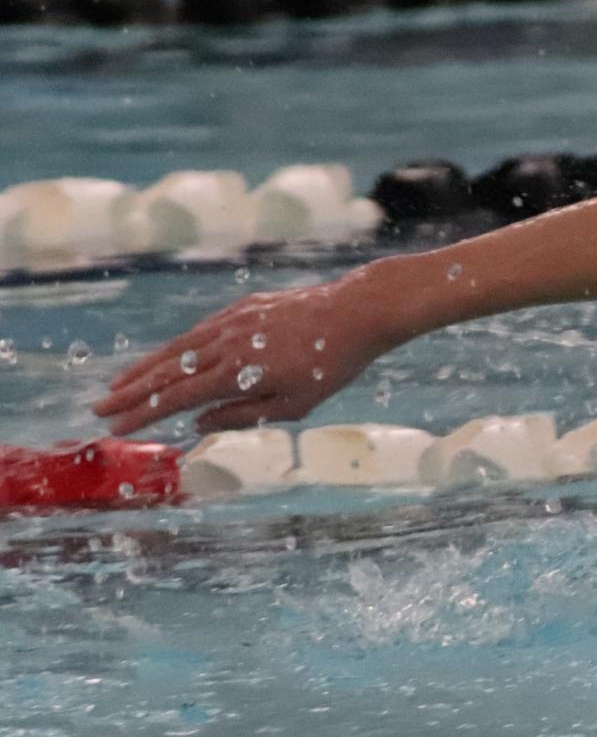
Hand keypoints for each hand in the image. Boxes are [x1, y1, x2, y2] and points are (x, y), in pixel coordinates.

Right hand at [94, 273, 393, 435]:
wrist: (356, 312)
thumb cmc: (331, 365)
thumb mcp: (293, 405)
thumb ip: (242, 415)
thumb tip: (197, 423)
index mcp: (237, 372)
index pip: (177, 397)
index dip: (143, 413)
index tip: (117, 427)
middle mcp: (226, 343)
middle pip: (167, 371)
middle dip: (130, 392)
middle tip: (100, 408)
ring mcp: (232, 321)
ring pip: (178, 347)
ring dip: (146, 366)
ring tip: (120, 383)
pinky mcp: (243, 309)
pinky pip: (200, 331)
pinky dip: (177, 346)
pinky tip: (166, 358)